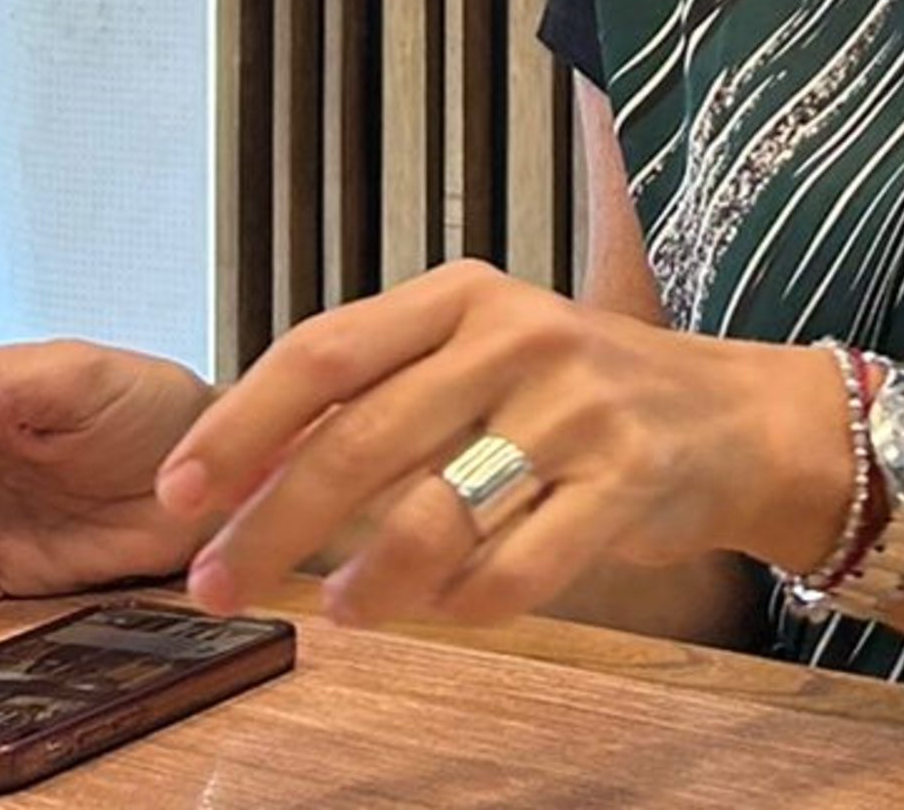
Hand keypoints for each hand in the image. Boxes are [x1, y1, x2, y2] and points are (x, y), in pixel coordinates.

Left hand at [164, 261, 832, 629]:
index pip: (324, 351)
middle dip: (271, 525)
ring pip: (435, 513)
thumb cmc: (572, 392)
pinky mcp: (627, 482)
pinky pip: (514, 572)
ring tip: (340, 607)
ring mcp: (577, 408)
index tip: (174, 493)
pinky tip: (440, 608)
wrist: (728, 416)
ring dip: (367, 579)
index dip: (239, 427)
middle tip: (216, 584)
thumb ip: (376, 390)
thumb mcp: (478, 353)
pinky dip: (460, 606)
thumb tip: (236, 463)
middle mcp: (518, 336)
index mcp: (465, 295)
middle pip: (361, 439)